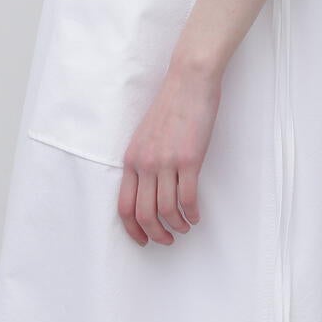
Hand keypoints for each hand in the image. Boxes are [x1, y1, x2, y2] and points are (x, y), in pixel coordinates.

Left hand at [117, 54, 222, 246]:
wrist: (188, 81)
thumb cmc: (171, 106)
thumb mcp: (146, 136)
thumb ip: (144, 161)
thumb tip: (149, 189)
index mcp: (131, 159)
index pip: (124, 206)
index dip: (133, 229)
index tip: (143, 239)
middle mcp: (144, 164)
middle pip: (144, 214)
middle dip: (156, 235)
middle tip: (167, 240)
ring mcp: (166, 162)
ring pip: (166, 211)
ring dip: (177, 226)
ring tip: (185, 227)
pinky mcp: (188, 159)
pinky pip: (188, 199)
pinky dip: (192, 214)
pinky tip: (197, 216)